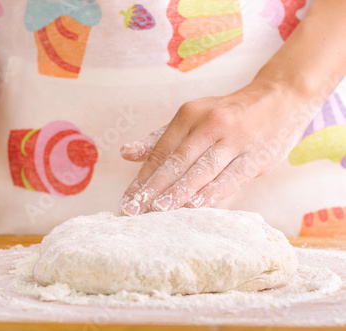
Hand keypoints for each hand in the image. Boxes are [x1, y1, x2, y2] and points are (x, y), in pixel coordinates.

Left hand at [120, 82, 310, 215]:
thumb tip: (126, 153)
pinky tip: (196, 206)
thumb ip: (160, 138)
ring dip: (179, 192)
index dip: (143, 176)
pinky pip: (231, 177)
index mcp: (190, 114)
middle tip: (134, 209)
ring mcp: (235, 139)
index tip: (127, 199)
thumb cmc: (227, 114)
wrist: (280, 98)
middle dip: (153, 187)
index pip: (161, 150)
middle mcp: (210, 124)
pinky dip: (212, 193)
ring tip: (158, 210)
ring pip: (202, 169)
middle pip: (177, 161)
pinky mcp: (257, 155)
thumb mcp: (192, 118)